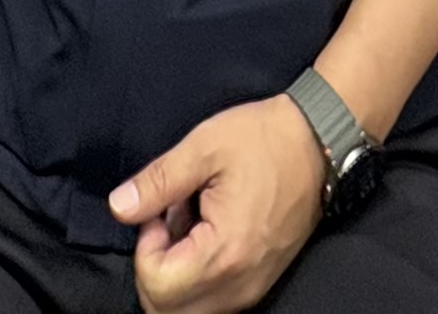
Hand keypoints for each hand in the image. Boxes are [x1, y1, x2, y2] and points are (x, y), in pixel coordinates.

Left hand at [112, 95, 326, 313]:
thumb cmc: (264, 140)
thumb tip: (118, 207)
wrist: (319, 143)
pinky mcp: (258, 285)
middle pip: (165, 309)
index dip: (145, 248)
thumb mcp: (204, 147)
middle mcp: (239, 285)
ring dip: (175, 274)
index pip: (156, 286)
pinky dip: (196, 278)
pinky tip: (207, 234)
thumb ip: (157, 183)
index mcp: (225, 253)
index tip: (163, 211)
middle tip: (171, 220)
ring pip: (187, 310)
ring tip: (191, 224)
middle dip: (155, 268)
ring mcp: (251, 290)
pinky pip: (211, 302)